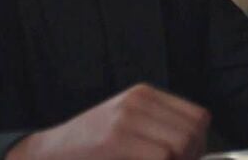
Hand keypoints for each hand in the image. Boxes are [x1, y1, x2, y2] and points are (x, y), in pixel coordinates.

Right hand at [7, 83, 210, 159]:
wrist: (48, 152)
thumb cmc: (90, 147)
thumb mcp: (128, 125)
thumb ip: (158, 129)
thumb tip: (195, 151)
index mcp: (145, 94)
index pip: (198, 117)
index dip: (200, 144)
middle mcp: (138, 100)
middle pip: (192, 132)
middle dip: (191, 158)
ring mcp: (126, 118)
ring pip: (179, 145)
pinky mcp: (115, 139)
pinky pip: (160, 156)